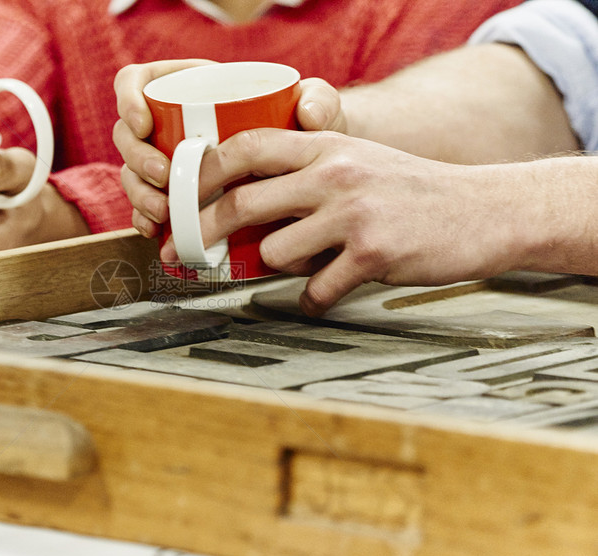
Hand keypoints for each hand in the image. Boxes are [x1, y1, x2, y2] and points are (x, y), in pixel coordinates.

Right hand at [112, 59, 346, 237]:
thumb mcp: (314, 105)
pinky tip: (155, 231)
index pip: (134, 82)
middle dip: (137, 159)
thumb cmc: (301, 128)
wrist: (305, 170)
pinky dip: (144, 220)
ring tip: (165, 212)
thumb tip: (307, 112)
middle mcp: (167, 124)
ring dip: (139, 194)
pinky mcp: (172, 196)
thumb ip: (319, 98)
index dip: (128, 100)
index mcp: (184, 87)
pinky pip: (143, 206)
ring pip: (131, 174)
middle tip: (165, 177)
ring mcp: (165, 160)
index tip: (144, 123)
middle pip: (127, 136)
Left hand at [176, 129, 542, 315]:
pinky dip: (314, 300)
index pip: (243, 147)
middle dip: (205, 232)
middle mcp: (334, 174)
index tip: (177, 199)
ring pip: (276, 253)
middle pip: (243, 203)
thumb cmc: (412, 190)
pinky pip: (316, 289)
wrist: (486, 210)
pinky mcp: (373, 254)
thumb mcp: (357, 161)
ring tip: (308, 265)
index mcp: (325, 147)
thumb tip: (240, 208)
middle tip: (188, 252)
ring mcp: (353, 213)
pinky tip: (327, 294)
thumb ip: (304, 174)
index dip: (200, 173)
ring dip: (280, 268)